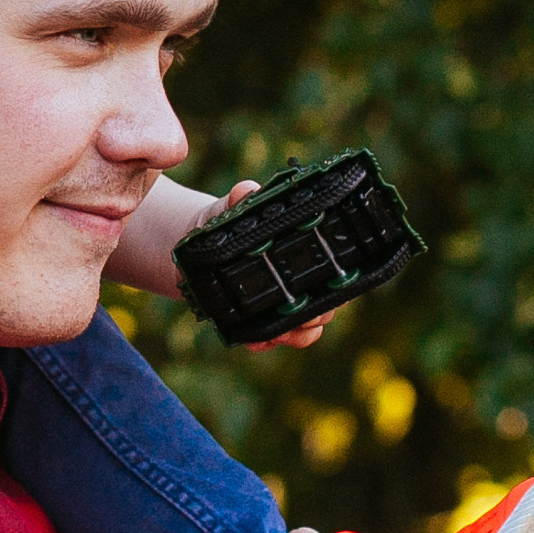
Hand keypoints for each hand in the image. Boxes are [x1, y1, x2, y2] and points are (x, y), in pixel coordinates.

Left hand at [203, 179, 330, 349]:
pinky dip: (264, 342)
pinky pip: (271, 339)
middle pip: (324, 310)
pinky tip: (254, 341)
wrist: (196, 241)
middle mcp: (300, 283)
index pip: (336, 274)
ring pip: (303, 331)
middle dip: (312, 318)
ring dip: (292, 335)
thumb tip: (246, 189)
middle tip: (296, 319)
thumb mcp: (231, 206)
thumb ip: (240, 197)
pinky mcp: (260, 321)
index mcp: (304, 253)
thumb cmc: (226, 220)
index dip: (335, 287)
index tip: (324, 296)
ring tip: (275, 333)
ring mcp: (282, 306)